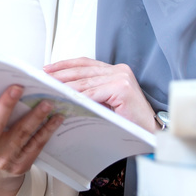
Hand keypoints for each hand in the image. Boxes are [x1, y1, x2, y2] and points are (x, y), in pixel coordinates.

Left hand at [43, 58, 157, 131]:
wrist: (151, 132)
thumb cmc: (130, 119)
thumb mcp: (107, 101)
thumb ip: (92, 92)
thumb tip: (65, 90)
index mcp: (116, 70)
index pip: (85, 63)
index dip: (65, 64)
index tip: (48, 68)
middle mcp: (119, 70)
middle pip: (83, 71)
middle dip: (60, 74)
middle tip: (44, 78)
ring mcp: (121, 78)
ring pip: (86, 82)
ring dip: (65, 86)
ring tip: (50, 88)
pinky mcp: (122, 88)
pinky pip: (93, 93)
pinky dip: (78, 96)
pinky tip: (66, 98)